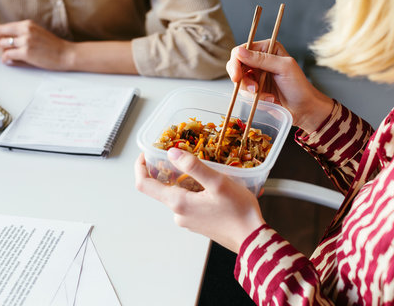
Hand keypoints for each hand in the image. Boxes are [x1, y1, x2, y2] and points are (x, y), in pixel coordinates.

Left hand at [0, 20, 72, 70]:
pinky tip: (8, 61)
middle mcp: (25, 30)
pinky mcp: (26, 53)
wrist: (67, 54)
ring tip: (8, 56)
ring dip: (3, 51)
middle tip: (2, 49)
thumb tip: (7, 41)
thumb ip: (23, 34)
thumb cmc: (55, 46)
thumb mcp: (38, 33)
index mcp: (28, 24)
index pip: (4, 27)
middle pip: (1, 35)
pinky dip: (5, 59)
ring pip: (3, 45)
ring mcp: (26, 41)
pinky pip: (8, 55)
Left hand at [134, 149, 264, 252]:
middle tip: (184, 154)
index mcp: (178, 203)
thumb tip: (171, 153)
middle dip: (169, 169)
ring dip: (186, 179)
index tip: (146, 154)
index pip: (144, 185)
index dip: (141, 167)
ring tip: (207, 170)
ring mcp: (188, 220)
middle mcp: (179, 214)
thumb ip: (193, 166)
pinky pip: (189, 202)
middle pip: (162, 188)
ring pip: (178, 194)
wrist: (253, 239)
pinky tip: (213, 186)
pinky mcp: (198, 223)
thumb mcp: (217, 182)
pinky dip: (196, 190)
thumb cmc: (238, 211)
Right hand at [226, 40, 333, 132]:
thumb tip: (239, 52)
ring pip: (240, 82)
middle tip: (252, 89)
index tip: (237, 77)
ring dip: (251, 92)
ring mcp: (256, 76)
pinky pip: (245, 93)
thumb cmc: (299, 86)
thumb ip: (261, 59)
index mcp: (267, 49)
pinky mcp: (255, 90)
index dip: (236, 62)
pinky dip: (256, 98)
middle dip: (242, 80)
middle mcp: (260, 60)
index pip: (242, 50)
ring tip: (268, 97)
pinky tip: (270, 100)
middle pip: (236, 66)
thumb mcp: (283, 68)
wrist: (304, 109)